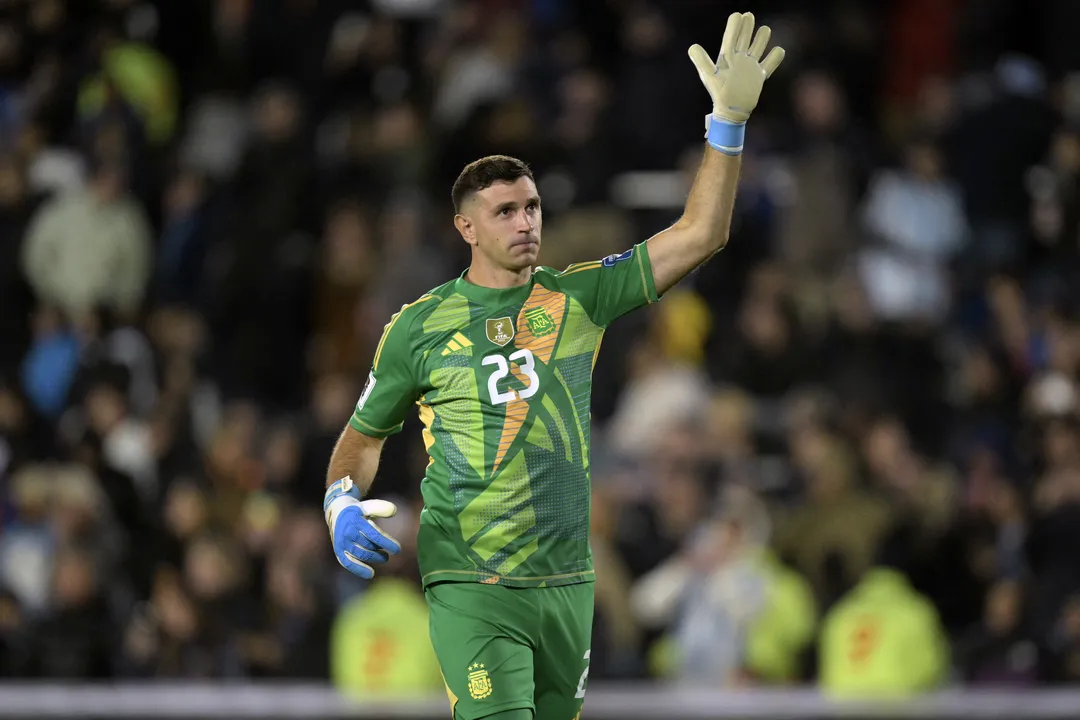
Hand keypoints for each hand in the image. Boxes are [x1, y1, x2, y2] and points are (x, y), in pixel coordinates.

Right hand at [324, 477, 400, 578]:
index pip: (374, 535)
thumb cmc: (358, 510)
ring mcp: (342, 542)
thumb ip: (381, 508)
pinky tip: (371, 574)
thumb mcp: (368, 505)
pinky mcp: (338, 550)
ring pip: (361, 554)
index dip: (387, 543)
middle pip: (369, 546)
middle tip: (389, 554)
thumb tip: (394, 511)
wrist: (336, 512)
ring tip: (384, 558)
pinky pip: (347, 563)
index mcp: (356, 520)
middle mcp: (348, 532)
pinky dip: (359, 569)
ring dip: (374, 558)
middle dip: (381, 552)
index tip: (398, 550)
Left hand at [689, 12, 784, 154]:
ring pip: (759, 44)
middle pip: (746, 35)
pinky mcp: (760, 75)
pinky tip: (777, 51)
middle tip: (748, 17)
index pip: (731, 35)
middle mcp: (739, 57)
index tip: (738, 15)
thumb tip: (692, 47)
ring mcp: (750, 65)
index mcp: (727, 56)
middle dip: (747, 25)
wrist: (731, 111)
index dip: (735, 24)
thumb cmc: (719, 94)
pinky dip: (776, 56)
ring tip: (763, 32)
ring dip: (762, 37)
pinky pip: (771, 62)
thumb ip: (702, 61)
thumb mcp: (709, 76)